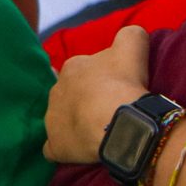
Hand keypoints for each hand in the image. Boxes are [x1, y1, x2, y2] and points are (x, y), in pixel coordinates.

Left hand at [45, 26, 152, 164]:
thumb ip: (130, 35)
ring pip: (62, 118)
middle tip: (108, 109)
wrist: (117, 122)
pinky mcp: (55, 145)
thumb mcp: (133, 45)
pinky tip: (80, 150)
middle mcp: (56, 90)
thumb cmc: (123, 82)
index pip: (84, 69)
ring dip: (76, 122)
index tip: (116, 87)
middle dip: (86, 99)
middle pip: (72, 93)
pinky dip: (66, 147)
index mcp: (73, 66)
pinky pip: (55, 147)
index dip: (101, 78)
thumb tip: (131, 36)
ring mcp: (52, 119)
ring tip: (98, 131)